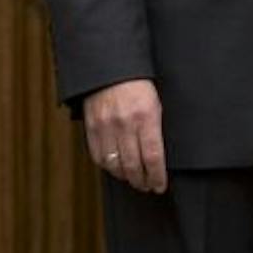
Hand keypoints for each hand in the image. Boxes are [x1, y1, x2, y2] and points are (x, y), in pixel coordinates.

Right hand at [82, 78, 167, 192]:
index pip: (153, 157)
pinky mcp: (92, 128)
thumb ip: (156, 129)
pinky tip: (116, 167)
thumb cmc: (138, 84)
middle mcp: (125, 124)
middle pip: (134, 166)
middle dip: (142, 181)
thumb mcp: (155, 103)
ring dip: (126, 177)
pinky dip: (108, 167)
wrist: (111, 67)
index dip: (157, 177)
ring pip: (115, 165)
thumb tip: (158, 158)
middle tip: (147, 186)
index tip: (160, 186)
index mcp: (146, 116)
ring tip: (133, 179)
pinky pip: (99, 156)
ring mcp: (106, 127)